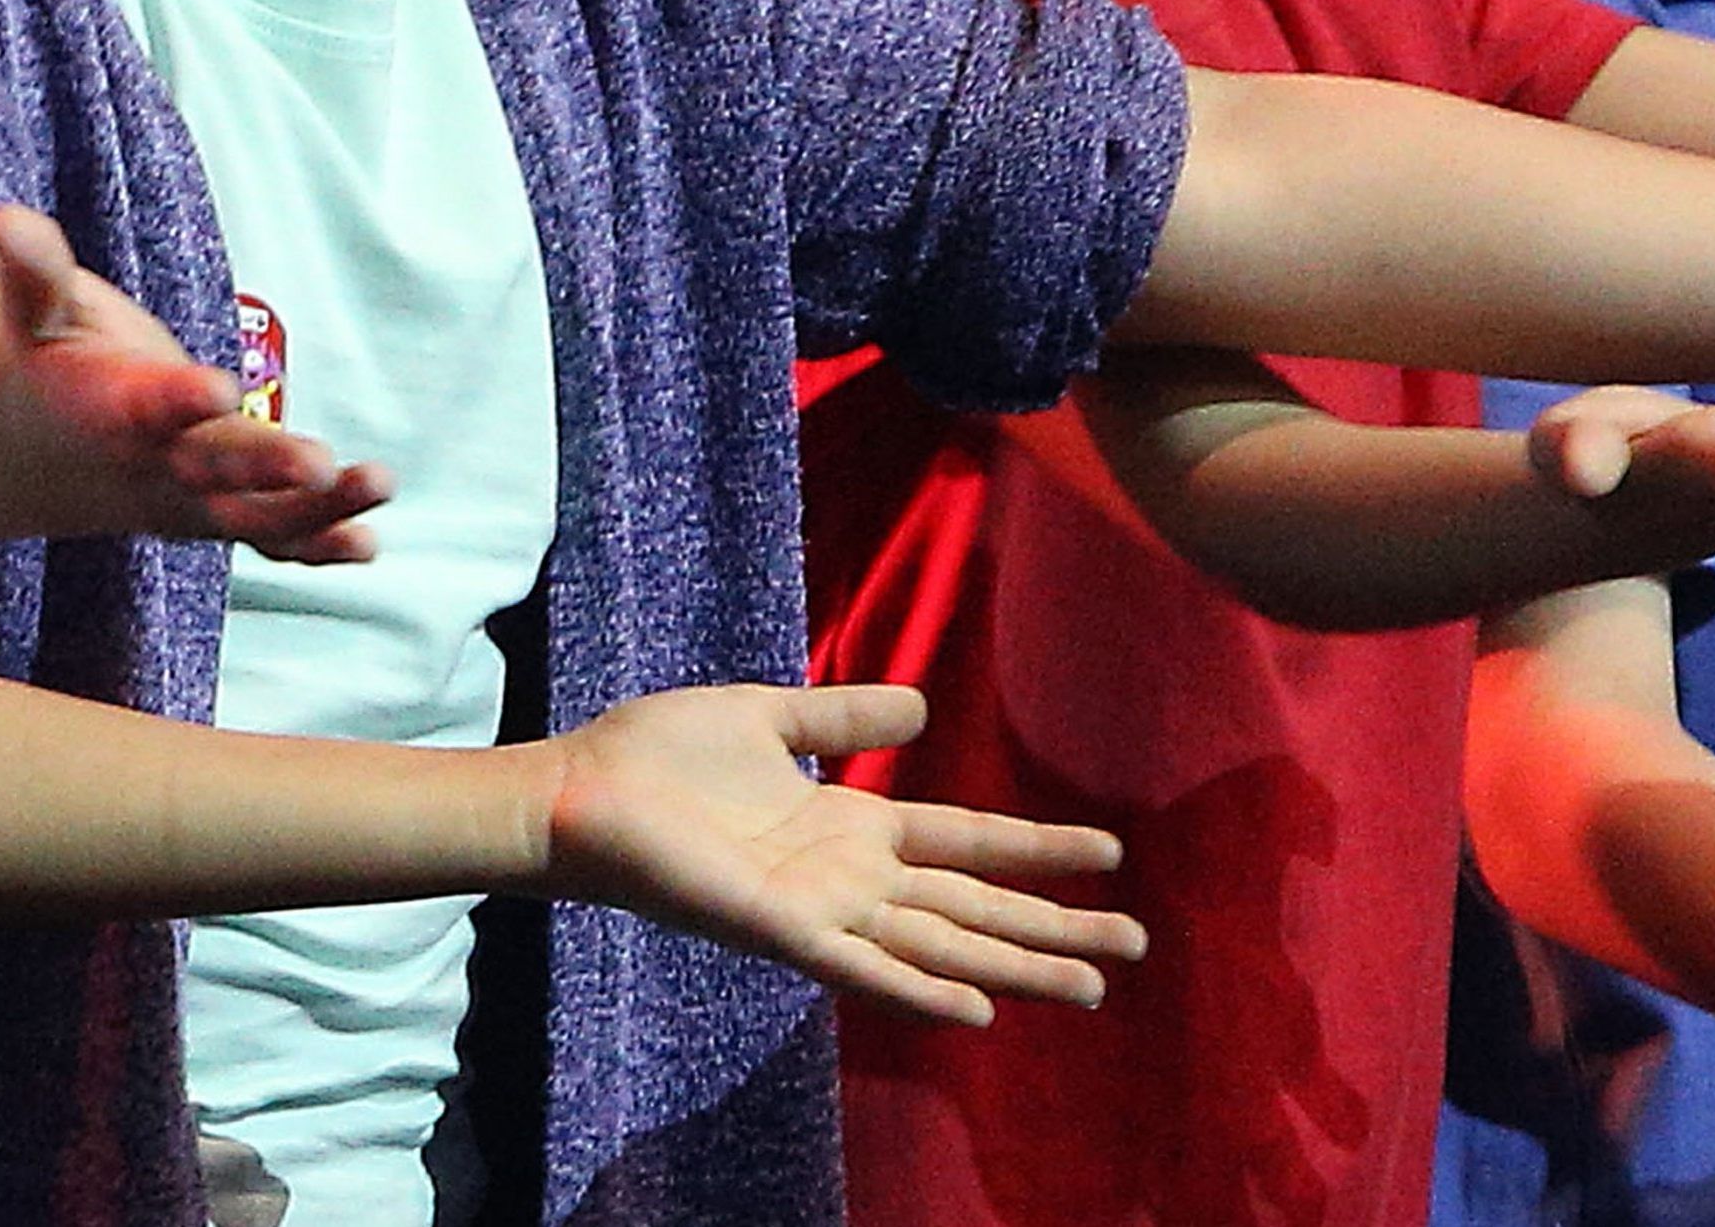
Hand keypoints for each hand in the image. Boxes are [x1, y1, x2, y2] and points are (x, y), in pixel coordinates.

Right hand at [0, 204, 393, 562]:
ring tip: (377, 481)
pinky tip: (367, 541)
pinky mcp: (219, 515)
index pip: (144, 410)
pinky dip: (317, 544)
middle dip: (263, 470)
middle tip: (315, 462)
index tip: (219, 387)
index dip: (179, 401)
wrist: (46, 452)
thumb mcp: (38, 314)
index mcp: (108, 412)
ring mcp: (190, 501)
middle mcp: (152, 467)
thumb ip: (34, 271)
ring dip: (316, 509)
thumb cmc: (56, 364)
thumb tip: (2, 216)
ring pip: (253, 518)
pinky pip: (270, 541)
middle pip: (210, 474)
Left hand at [535, 682, 1146, 1022]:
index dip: (1035, 849)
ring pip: (939, 945)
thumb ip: (843, 718)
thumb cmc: (659, 756)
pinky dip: (921, 989)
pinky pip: (863, 969)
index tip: (1109, 852)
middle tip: (1134, 946)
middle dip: (1052, 926)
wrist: (580, 787)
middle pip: (972, 907)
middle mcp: (848, 880)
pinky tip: (980, 1007)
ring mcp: (819, 912)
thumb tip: (923, 707)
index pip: (965, 843)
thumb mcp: (768, 715)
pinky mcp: (780, 932)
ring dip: (1013, 966)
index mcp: (850, 828)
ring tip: (1089, 985)